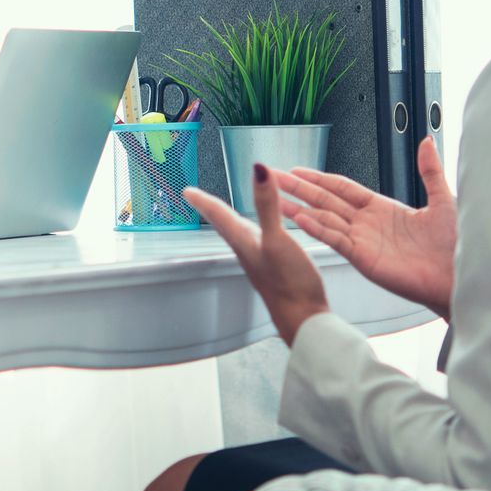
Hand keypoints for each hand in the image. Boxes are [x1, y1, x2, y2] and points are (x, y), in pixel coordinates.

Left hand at [185, 162, 330, 345]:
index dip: (203, 200)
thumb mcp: (278, 238)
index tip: (187, 191)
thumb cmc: (289, 284)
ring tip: (228, 214)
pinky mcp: (275, 271)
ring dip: (232, 222)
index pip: (219, 215)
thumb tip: (258, 170)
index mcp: (244, 242)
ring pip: (241, 236)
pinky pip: (259, 245)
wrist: (303, 320)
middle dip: (214, 210)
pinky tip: (265, 236)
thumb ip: (267, 205)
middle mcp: (248, 252)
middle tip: (201, 200)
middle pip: (226, 225)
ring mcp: (260, 262)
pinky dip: (256, 233)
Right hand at [273, 136, 456, 317]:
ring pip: (324, 219)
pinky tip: (300, 219)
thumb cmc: (455, 245)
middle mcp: (368, 224)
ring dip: (299, 208)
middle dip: (299, 189)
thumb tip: (426, 141)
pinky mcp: (364, 258)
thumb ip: (430, 171)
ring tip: (276, 199)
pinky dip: (317, 229)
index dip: (319, 178)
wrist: (459, 277)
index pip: (342, 189)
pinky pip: (335, 239)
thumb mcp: (443, 200)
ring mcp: (363, 241)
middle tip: (274, 178)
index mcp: (383, 208)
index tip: (297, 170)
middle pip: (325, 201)